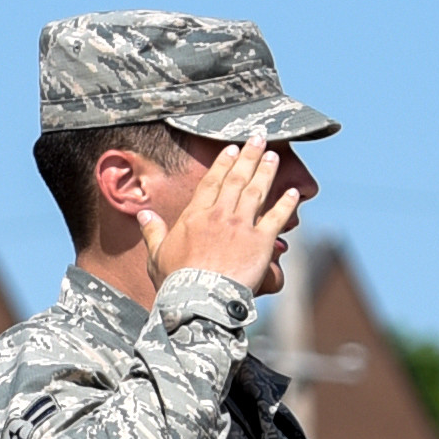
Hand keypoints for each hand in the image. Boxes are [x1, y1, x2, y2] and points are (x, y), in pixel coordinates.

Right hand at [148, 137, 304, 294]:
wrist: (200, 299)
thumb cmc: (176, 281)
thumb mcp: (157, 255)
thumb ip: (153, 232)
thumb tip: (144, 215)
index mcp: (195, 216)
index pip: (211, 182)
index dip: (223, 163)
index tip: (231, 149)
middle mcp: (220, 215)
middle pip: (236, 179)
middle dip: (248, 157)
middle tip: (258, 139)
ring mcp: (242, 226)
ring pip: (256, 191)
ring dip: (266, 171)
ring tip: (273, 155)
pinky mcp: (261, 242)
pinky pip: (276, 218)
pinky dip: (286, 204)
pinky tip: (294, 192)